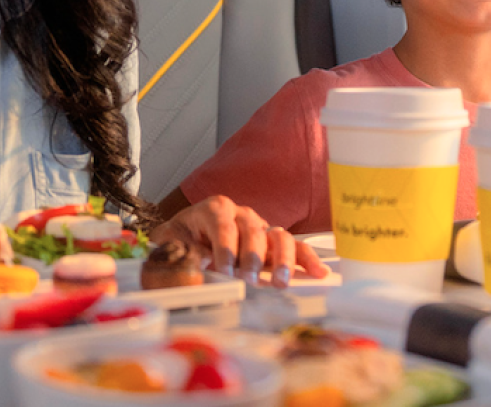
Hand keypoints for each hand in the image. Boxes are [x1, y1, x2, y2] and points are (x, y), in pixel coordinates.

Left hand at [151, 194, 328, 286]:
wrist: (187, 238)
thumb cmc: (181, 240)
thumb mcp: (171, 242)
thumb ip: (179, 252)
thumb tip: (194, 265)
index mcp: (214, 209)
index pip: (223, 225)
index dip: (224, 249)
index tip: (225, 272)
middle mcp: (241, 214)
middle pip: (252, 230)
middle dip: (252, 257)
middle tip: (250, 281)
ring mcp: (260, 227)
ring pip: (278, 236)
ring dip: (282, 259)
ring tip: (281, 282)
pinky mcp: (273, 244)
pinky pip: (295, 247)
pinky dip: (307, 258)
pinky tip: (319, 273)